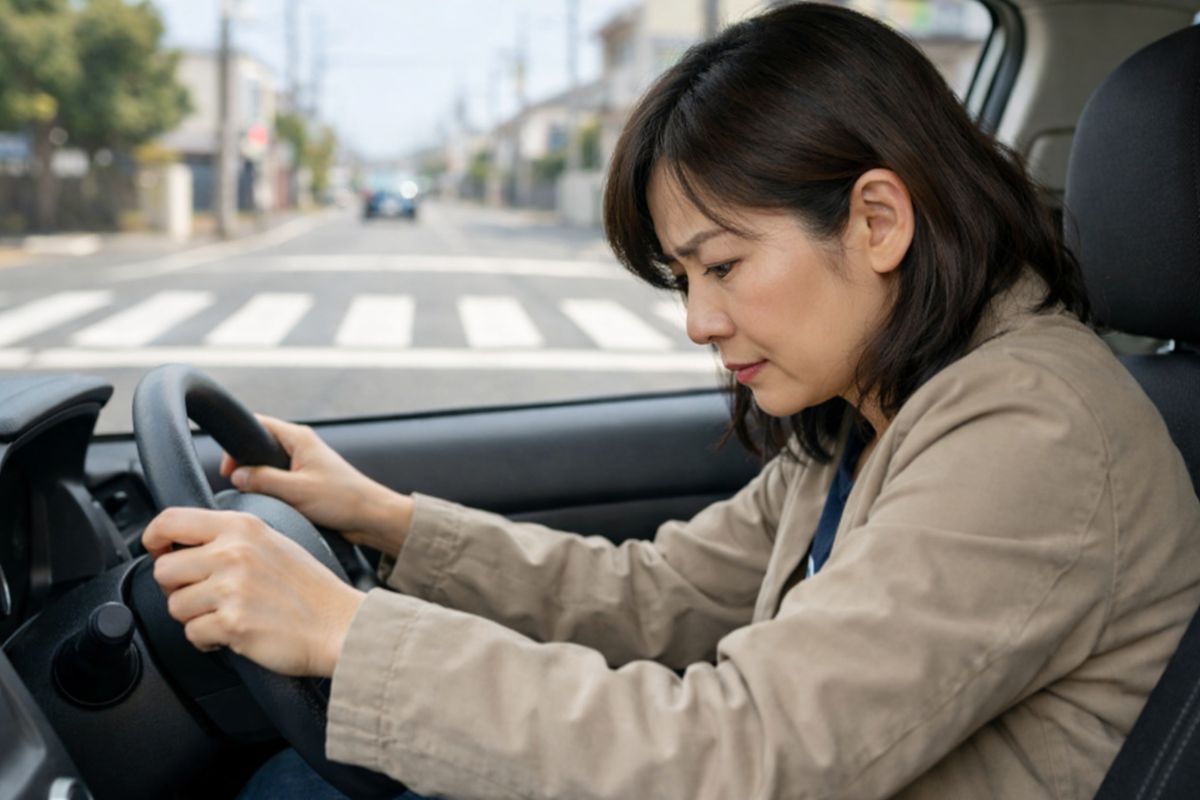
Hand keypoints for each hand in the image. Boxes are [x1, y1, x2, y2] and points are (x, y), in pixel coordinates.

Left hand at [143, 507, 365, 676]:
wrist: (340, 624)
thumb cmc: (310, 589)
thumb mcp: (273, 542)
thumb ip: (232, 537)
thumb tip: (184, 546)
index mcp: (242, 526)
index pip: (171, 521)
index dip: (153, 538)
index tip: (157, 550)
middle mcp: (233, 553)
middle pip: (164, 569)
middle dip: (177, 587)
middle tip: (202, 594)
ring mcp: (232, 589)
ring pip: (175, 605)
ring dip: (194, 616)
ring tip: (224, 615)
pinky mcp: (232, 623)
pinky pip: (192, 634)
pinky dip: (207, 640)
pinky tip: (232, 633)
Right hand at [220, 414, 412, 556]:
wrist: (371, 517)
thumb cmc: (343, 500)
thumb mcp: (297, 490)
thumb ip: (263, 480)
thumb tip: (237, 475)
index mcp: (299, 438)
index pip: (257, 425)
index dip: (237, 443)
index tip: (228, 468)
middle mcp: (301, 446)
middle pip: (259, 446)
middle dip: (245, 464)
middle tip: (238, 485)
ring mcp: (304, 463)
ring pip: (268, 466)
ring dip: (259, 479)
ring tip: (255, 496)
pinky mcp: (307, 480)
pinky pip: (279, 480)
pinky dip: (271, 489)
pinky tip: (271, 504)